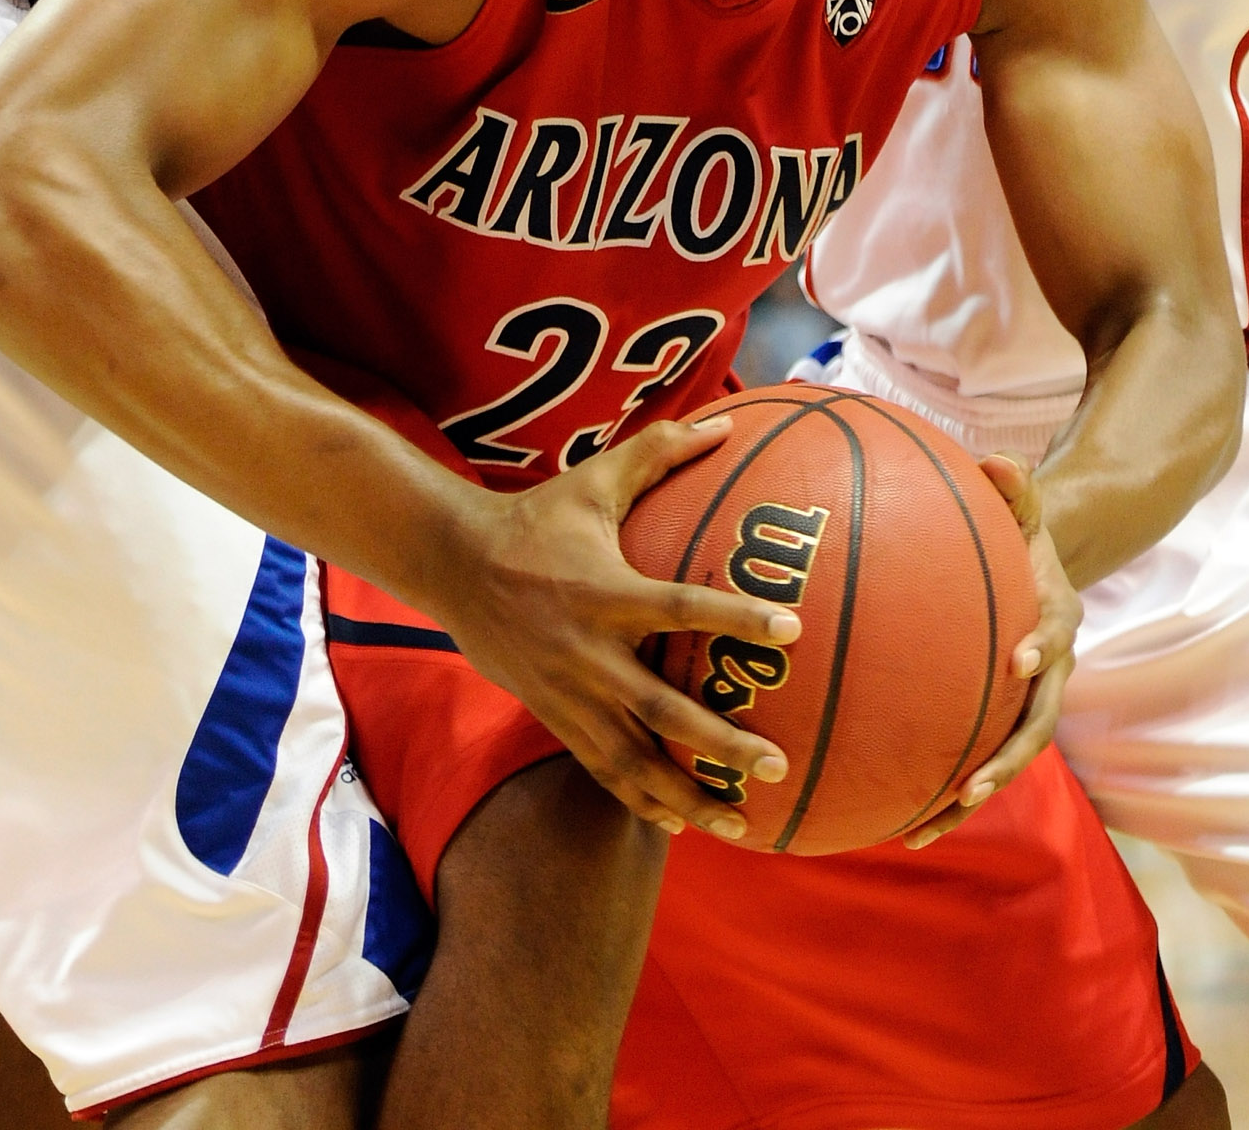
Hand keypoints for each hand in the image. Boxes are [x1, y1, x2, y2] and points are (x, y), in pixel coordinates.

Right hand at [433, 415, 802, 843]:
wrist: (455, 565)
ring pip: (634, 759)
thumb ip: (660, 452)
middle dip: (721, 743)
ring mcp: (570, 694)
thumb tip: (725, 424)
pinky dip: (642, 800)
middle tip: (776, 762)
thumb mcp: (595, 479)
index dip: (738, 618)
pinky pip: (603, 769)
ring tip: (741, 822)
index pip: (683, 608)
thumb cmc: (538, 517)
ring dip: (688, 793)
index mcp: (607, 592)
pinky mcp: (554, 717)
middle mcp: (591, 652)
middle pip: (664, 711)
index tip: (792, 630)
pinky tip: (682, 823)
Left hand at [902, 456, 1078, 844]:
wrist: (1039, 566)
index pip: (1056, 635)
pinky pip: (975, 761)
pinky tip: (900, 824)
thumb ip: (1016, 484)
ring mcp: (1027, 702)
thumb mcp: (1025, 502)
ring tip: (920, 832)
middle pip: (1036, 726)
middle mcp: (1049, 672)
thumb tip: (998, 461)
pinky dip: (944, 795)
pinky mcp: (1000, 719)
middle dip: (1004, 762)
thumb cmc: (1020, 531)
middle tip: (969, 788)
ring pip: (1004, 760)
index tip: (1019, 661)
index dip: (1042, 648)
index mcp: (1057, 617)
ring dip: (969, 798)